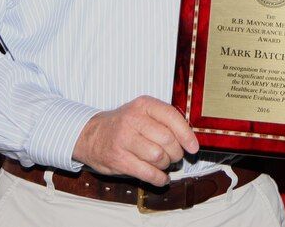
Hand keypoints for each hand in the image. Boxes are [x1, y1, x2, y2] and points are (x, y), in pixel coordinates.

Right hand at [71, 96, 198, 185]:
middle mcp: (133, 120)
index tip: (193, 147)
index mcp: (143, 105)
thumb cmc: (122, 124)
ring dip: (166, 165)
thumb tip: (189, 138)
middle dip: (176, 153)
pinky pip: (147, 173)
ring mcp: (124, 140)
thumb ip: (163, 120)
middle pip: (168, 140)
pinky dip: (159, 179)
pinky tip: (161, 178)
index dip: (187, 135)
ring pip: (159, 157)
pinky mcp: (119, 160)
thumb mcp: (141, 112)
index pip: (172, 117)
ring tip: (163, 164)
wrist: (91, 135)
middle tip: (174, 156)